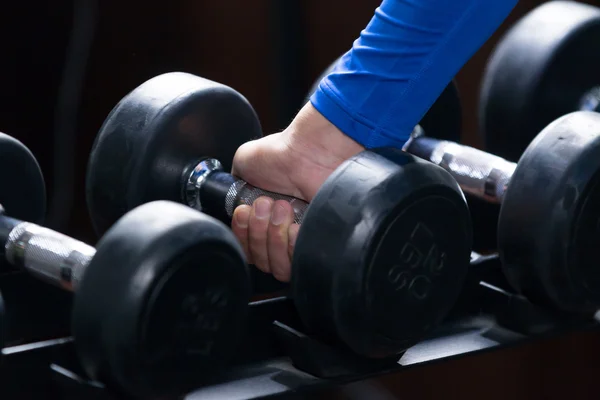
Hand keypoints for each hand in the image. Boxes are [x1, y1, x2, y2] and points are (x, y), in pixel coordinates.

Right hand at [230, 103, 363, 281]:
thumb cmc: (281, 154)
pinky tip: (294, 225)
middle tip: (265, 204)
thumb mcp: (243, 164)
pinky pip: (296, 263)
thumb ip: (234, 189)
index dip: (242, 235)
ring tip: (282, 208)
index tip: (244, 212)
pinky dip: (290, 245)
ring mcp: (301, 240)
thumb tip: (233, 203)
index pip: (247, 250)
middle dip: (257, 233)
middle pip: (260, 262)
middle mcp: (282, 233)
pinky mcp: (316, 243)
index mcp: (264, 220)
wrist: (308, 152)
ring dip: (272, 236)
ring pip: (276, 267)